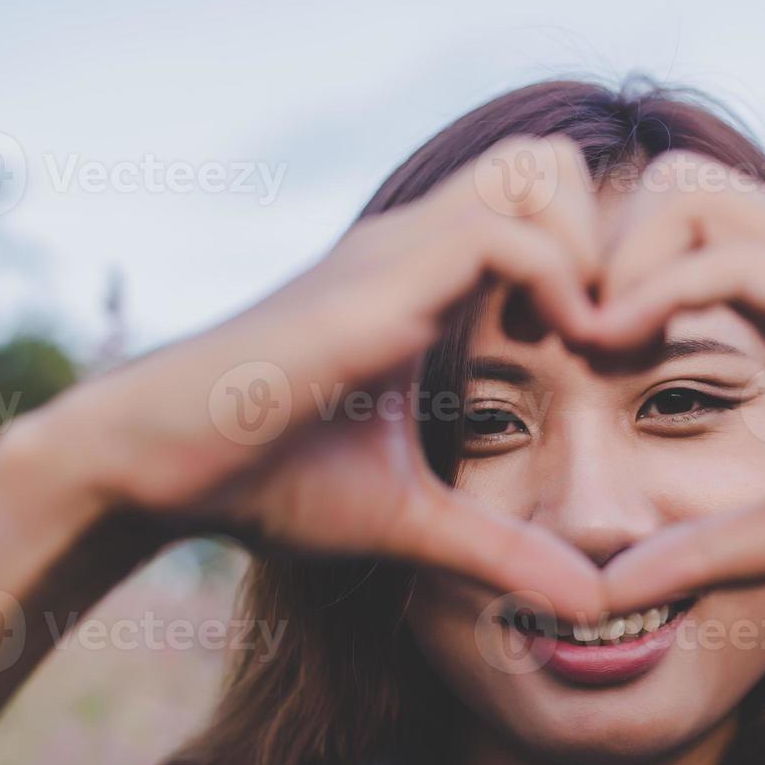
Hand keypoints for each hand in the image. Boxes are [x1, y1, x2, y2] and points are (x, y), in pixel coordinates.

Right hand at [36, 136, 607, 617]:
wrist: (153, 465)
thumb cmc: (265, 480)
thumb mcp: (409, 518)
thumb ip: (499, 552)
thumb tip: (589, 603)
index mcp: (423, 278)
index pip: (539, 207)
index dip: (598, 265)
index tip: (611, 351)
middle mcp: (415, 243)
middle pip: (546, 161)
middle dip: (605, 235)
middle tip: (609, 332)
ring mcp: (395, 250)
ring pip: (536, 172)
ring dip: (588, 251)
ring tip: (586, 342)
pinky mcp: (376, 282)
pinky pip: (503, 234)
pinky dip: (558, 281)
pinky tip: (558, 349)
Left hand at [592, 152, 764, 608]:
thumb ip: (712, 551)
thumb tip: (611, 587)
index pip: (677, 239)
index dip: (605, 280)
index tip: (559, 351)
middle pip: (671, 191)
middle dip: (598, 248)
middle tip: (561, 335)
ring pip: (689, 201)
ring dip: (618, 261)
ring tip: (584, 345)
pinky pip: (736, 262)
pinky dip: (659, 293)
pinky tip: (617, 347)